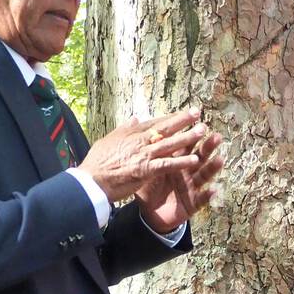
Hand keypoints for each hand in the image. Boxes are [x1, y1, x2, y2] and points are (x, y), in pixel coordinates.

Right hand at [78, 106, 208, 205]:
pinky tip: (194, 159)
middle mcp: (138, 141)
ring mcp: (143, 155)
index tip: (184, 112)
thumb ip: (124, 128)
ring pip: (169, 143)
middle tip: (198, 113)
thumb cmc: (97, 163)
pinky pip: (167, 164)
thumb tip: (135, 118)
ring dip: (187, 137)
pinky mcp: (145, 170)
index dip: (171, 117)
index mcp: (131, 133)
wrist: (91, 181)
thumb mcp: (108, 140)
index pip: (155, 123)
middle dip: (182, 120)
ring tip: (202, 131)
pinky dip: (181, 161)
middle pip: (164, 128)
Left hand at [135, 129, 223, 233]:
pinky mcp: (193, 203)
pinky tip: (214, 190)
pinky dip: (207, 195)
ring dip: (212, 168)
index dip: (192, 136)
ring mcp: (192, 187)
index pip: (186, 146)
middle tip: (216, 137)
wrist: (150, 214)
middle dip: (208, 148)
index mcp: (176, 162)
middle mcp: (187, 172)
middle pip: (199, 157)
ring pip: (203, 176)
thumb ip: (149, 154)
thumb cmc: (149, 189)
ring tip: (219, 160)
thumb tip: (144, 133)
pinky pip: (201, 199)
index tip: (199, 123)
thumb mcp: (147, 170)